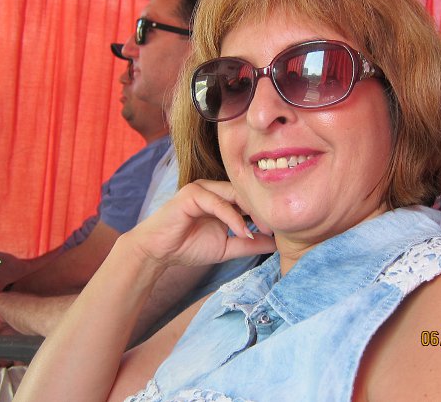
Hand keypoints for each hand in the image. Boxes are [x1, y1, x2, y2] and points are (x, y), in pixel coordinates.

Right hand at [122, 180, 275, 268]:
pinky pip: (218, 203)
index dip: (266, 212)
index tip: (283, 229)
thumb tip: (277, 245)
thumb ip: (249, 244)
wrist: (157, 252)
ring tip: (265, 229)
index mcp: (223, 198)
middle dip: (263, 210)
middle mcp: (214, 189)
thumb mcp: (227, 247)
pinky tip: (241, 232)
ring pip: (234, 194)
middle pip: (246, 192)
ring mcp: (202, 189)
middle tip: (278, 227)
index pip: (251, 198)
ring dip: (252, 212)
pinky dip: (232, 218)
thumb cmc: (188, 247)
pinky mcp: (191, 193)